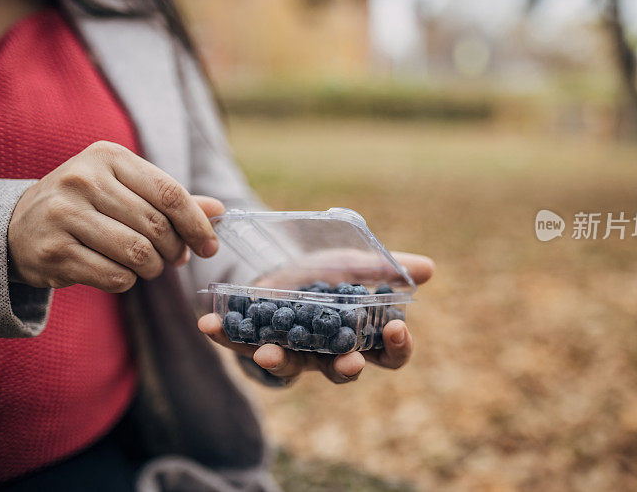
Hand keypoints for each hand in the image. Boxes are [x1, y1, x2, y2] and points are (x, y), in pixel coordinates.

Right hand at [8, 140, 224, 292]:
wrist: (18, 226)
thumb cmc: (86, 205)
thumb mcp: (125, 189)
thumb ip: (170, 199)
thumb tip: (218, 210)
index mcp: (107, 156)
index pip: (170, 193)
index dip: (197, 224)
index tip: (209, 246)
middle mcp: (82, 180)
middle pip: (156, 227)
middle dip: (174, 250)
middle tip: (174, 258)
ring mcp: (64, 215)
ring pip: (138, 254)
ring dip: (153, 268)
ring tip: (148, 266)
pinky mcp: (53, 252)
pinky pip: (114, 277)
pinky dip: (127, 281)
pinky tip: (119, 272)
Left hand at [198, 251, 433, 383]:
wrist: (282, 269)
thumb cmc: (327, 274)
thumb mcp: (357, 265)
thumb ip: (387, 269)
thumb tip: (428, 268)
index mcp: (360, 337)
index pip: (389, 354)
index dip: (397, 346)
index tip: (397, 328)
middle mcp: (328, 352)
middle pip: (342, 370)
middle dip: (345, 368)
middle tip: (349, 363)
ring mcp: (292, 350)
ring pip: (290, 365)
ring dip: (278, 360)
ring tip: (267, 352)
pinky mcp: (256, 341)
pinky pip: (241, 345)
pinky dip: (225, 337)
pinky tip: (208, 325)